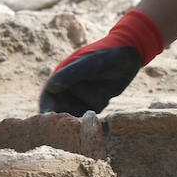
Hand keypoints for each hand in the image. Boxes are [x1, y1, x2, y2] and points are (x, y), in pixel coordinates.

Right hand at [38, 9, 165, 115]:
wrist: (129, 55)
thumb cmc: (107, 55)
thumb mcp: (90, 64)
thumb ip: (71, 74)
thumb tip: (52, 88)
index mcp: (61, 77)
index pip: (49, 97)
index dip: (47, 111)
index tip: (51, 122)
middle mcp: (69, 88)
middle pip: (61, 110)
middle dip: (66, 117)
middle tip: (76, 122)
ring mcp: (82, 96)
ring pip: (77, 113)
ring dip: (84, 113)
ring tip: (96, 103)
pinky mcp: (94, 102)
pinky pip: (91, 112)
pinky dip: (96, 110)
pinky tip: (105, 96)